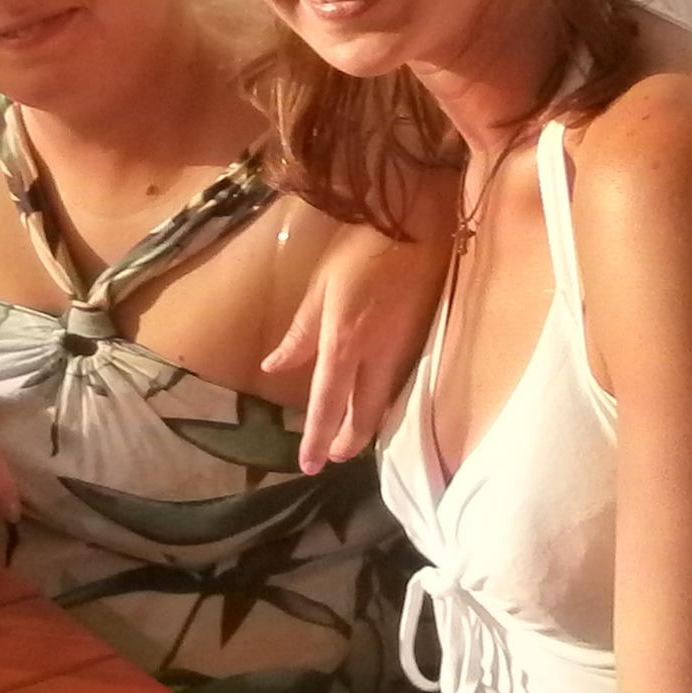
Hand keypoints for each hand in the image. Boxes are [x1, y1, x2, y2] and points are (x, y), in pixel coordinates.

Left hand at [268, 221, 448, 474]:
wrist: (417, 226)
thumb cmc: (361, 250)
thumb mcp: (321, 289)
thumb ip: (300, 334)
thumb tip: (274, 367)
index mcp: (344, 344)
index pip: (327, 404)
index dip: (316, 438)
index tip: (308, 466)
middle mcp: (375, 357)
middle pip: (362, 416)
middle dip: (346, 443)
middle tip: (331, 456)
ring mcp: (401, 352)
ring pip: (381, 404)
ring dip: (363, 425)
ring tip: (347, 436)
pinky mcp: (416, 343)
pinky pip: (395, 384)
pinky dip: (379, 402)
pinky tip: (371, 401)